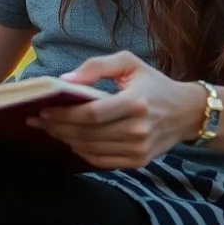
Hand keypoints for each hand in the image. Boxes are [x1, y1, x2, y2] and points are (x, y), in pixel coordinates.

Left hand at [27, 51, 204, 168]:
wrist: (186, 112)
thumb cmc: (153, 83)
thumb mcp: (129, 63)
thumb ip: (96, 67)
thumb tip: (66, 80)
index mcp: (135, 103)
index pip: (91, 114)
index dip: (64, 115)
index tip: (43, 110)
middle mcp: (138, 129)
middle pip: (87, 134)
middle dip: (58, 128)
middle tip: (37, 121)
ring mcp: (138, 149)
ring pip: (91, 149)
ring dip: (65, 140)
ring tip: (49, 129)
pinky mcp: (138, 161)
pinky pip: (101, 162)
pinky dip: (82, 153)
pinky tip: (70, 141)